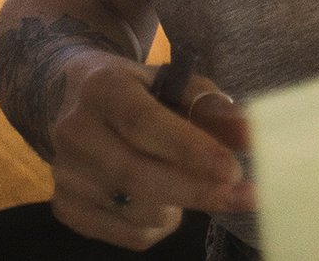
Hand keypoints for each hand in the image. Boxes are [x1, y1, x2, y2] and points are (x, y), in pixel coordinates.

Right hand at [44, 53, 252, 250]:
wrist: (69, 97)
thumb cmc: (136, 89)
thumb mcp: (171, 81)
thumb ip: (211, 107)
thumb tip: (252, 135)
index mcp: (102, 87)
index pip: (143, 122)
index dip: (189, 148)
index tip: (233, 168)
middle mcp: (75, 131)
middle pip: (137, 175)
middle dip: (197, 190)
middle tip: (244, 195)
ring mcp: (65, 174)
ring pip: (135, 212)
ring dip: (178, 207)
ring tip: (189, 184)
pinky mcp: (66, 208)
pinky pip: (127, 236)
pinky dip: (158, 225)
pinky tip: (163, 200)